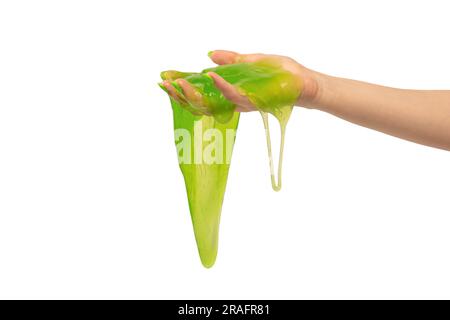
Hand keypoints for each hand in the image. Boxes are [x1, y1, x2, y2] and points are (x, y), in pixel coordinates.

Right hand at [162, 50, 321, 111]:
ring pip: (213, 103)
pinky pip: (235, 96)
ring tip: (180, 82)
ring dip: (195, 93)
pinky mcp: (256, 101)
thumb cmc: (283, 74)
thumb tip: (209, 55)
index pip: (201, 91)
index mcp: (231, 90)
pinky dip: (222, 86)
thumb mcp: (253, 60)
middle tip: (164, 84)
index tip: (164, 78)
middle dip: (181, 95)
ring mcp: (244, 103)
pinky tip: (210, 76)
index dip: (181, 87)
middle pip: (201, 103)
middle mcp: (234, 100)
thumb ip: (231, 59)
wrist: (307, 84)